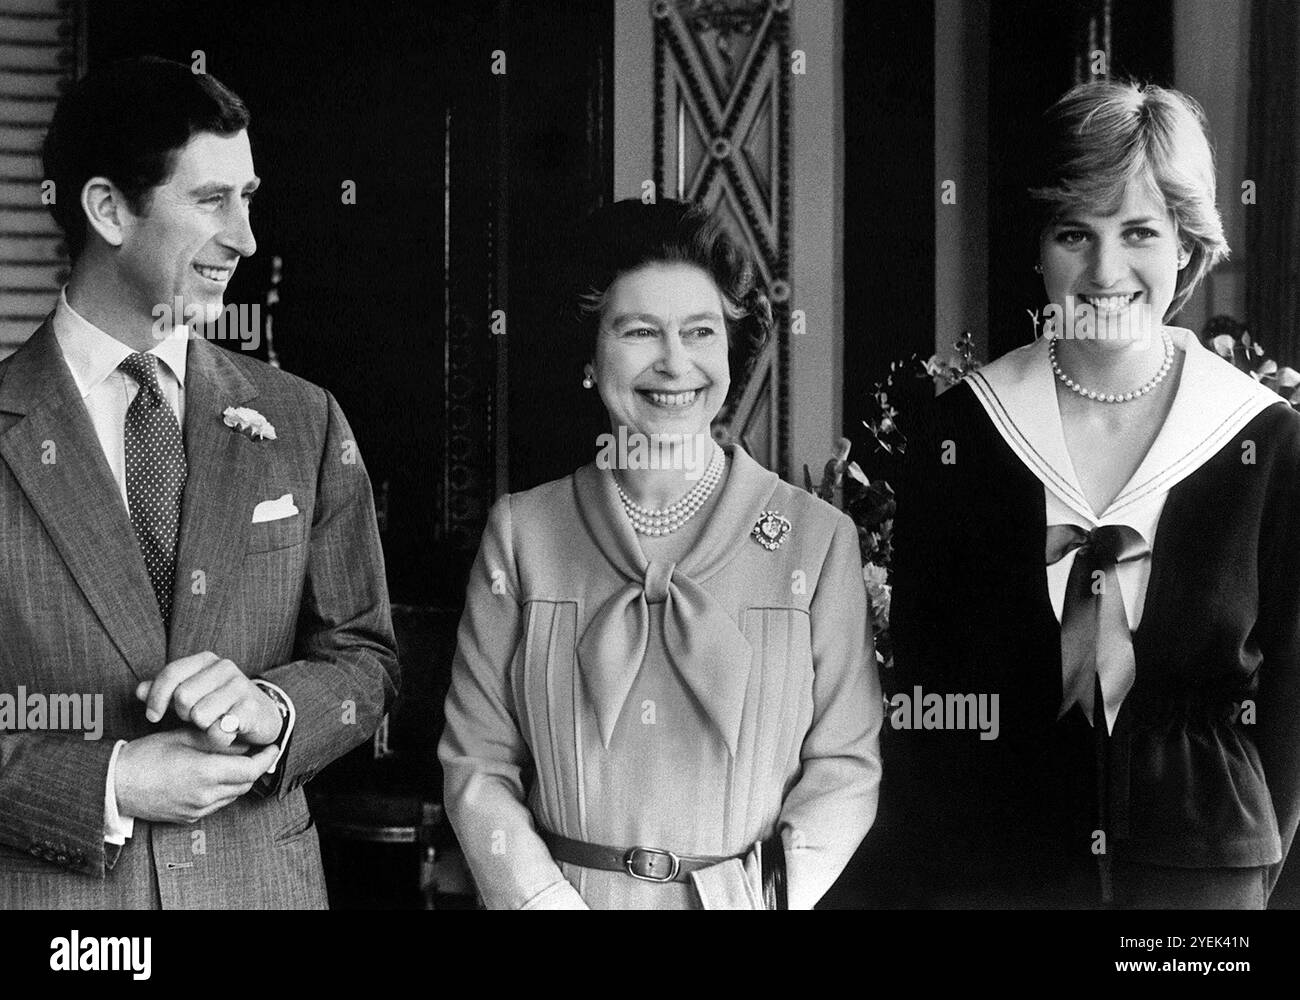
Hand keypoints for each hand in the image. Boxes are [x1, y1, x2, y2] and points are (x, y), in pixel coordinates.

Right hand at [113, 728, 278, 823]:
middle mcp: (204, 796)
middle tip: (258, 752)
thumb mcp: (183, 738)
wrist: (113, 784)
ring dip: (239, 780)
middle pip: (244, 784)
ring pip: (232, 795)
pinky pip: (215, 805)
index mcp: (205, 773)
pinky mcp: (187, 818)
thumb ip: (215, 739)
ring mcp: (195, 810)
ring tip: (236, 761)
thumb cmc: (145, 756)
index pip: (250, 769)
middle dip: (255, 768)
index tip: (272, 746)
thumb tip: (240, 738)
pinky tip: (215, 776)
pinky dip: (222, 790)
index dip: (266, 758)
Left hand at [136, 651, 282, 749]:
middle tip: (194, 719)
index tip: (152, 717)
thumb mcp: (189, 694)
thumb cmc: (219, 704)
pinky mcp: (251, 707)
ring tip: (211, 725)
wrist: (261, 715)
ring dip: (202, 728)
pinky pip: (220, 730)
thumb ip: (164, 691)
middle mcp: (225, 667)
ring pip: (200, 714)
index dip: (156, 698)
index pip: (171, 674)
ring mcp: (241, 686)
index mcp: (206, 660)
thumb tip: (139, 690)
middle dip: (183, 714)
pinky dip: (217, 737)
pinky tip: (225, 733)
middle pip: (183, 696)